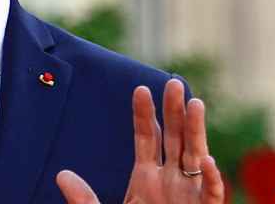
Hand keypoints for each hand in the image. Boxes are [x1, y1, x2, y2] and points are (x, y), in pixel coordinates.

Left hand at [56, 79, 224, 203]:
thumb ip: (84, 200)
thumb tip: (63, 175)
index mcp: (146, 178)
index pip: (148, 137)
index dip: (144, 114)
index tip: (140, 89)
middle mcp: (170, 179)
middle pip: (175, 137)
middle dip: (175, 110)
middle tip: (174, 83)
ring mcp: (189, 194)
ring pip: (197, 155)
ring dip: (197, 130)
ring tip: (195, 104)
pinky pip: (211, 193)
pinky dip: (212, 178)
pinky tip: (208, 160)